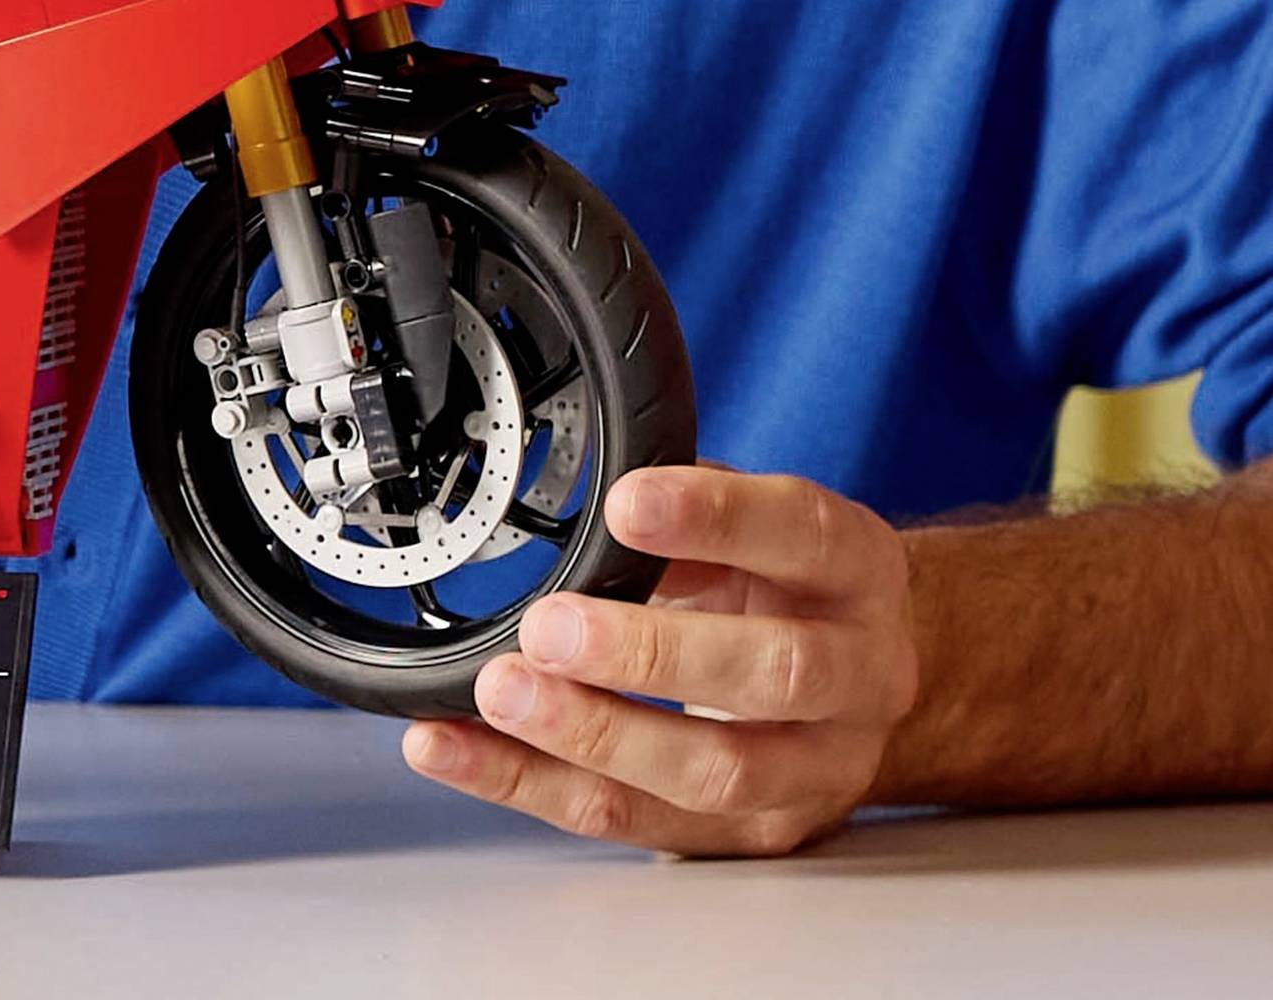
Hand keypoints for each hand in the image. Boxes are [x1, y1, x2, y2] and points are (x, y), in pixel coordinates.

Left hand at [401, 465, 918, 856]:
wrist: (872, 680)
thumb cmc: (789, 585)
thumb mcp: (756, 525)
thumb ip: (683, 515)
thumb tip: (576, 506)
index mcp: (853, 570)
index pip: (797, 534)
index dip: (713, 517)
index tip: (623, 505)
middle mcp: (856, 674)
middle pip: (771, 672)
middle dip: (649, 653)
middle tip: (549, 629)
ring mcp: (817, 768)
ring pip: (715, 771)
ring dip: (595, 736)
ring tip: (503, 694)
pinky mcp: (759, 833)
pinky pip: (645, 821)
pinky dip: (539, 786)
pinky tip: (466, 751)